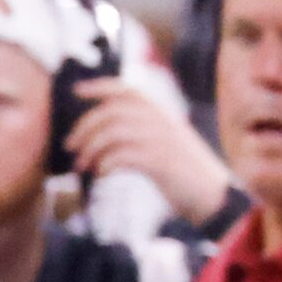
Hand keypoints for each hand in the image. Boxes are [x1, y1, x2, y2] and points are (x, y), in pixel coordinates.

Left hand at [66, 77, 235, 227]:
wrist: (211, 194)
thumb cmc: (180, 172)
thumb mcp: (162, 144)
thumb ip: (138, 132)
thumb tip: (98, 135)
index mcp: (161, 114)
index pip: (128, 90)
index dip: (101, 87)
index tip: (76, 90)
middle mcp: (162, 122)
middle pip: (113, 112)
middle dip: (84, 128)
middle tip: (70, 147)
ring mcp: (162, 141)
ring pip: (114, 132)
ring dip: (90, 149)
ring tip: (82, 166)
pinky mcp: (161, 163)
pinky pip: (124, 156)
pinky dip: (106, 164)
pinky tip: (102, 174)